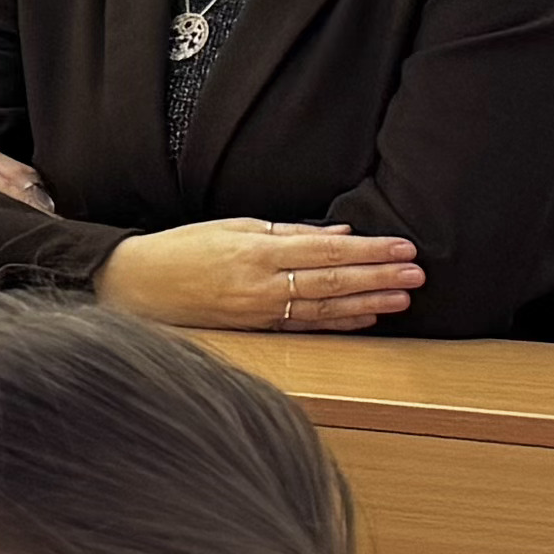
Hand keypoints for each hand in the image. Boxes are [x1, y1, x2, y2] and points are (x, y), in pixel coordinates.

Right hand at [99, 217, 424, 332]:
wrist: (136, 286)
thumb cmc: (181, 250)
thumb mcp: (232, 226)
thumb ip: (286, 230)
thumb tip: (338, 233)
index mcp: (254, 250)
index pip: (324, 249)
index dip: (367, 250)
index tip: (402, 248)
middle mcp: (260, 283)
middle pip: (331, 280)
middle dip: (378, 277)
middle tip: (417, 274)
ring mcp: (258, 310)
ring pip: (324, 307)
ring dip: (368, 302)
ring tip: (404, 298)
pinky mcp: (255, 327)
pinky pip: (305, 326)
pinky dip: (339, 322)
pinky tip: (367, 318)